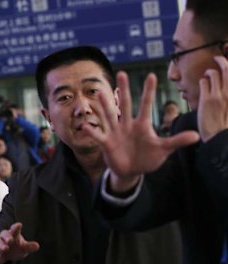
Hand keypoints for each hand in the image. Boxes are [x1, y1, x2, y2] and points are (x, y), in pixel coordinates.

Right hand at [0, 223, 39, 263]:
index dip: (16, 227)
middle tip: (10, 240)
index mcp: (13, 234)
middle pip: (4, 234)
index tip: (19, 225)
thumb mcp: (23, 248)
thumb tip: (37, 246)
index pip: (14, 229)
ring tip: (5, 248)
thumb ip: (29, 247)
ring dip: (1, 245)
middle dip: (7, 236)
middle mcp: (4, 237)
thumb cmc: (15, 248)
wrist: (4, 256)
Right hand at [82, 71, 198, 191]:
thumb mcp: (163, 150)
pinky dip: (91, 132)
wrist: (131, 171)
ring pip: (109, 116)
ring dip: (104, 105)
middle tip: (122, 73)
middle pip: (125, 104)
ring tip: (99, 93)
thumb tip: (197, 136)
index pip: (146, 105)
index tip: (152, 75)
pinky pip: (98, 136)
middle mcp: (127, 125)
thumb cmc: (148, 158)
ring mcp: (116, 133)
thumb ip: (176, 141)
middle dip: (124, 90)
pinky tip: (85, 126)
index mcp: (142, 125)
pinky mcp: (107, 143)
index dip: (149, 91)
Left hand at [198, 56, 227, 141]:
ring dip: (209, 72)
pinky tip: (203, 84)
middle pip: (227, 69)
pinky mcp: (207, 99)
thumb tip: (225, 85)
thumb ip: (227, 94)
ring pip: (214, 73)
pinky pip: (203, 82)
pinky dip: (203, 81)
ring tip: (208, 74)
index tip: (227, 62)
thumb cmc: (226, 124)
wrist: (219, 137)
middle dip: (221, 60)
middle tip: (217, 58)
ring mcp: (219, 95)